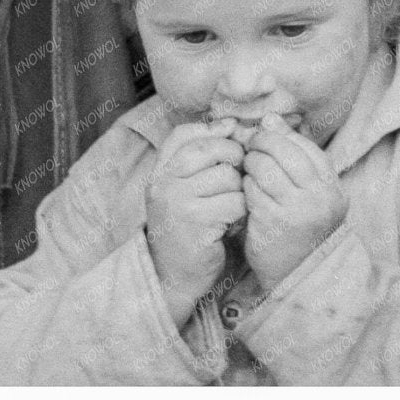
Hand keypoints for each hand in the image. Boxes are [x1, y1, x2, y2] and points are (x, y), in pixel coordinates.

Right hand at [144, 121, 247, 324]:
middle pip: (211, 150)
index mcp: (158, 171)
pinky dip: (241, 211)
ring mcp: (179, 202)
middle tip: (237, 177)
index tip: (230, 141)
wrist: (172, 276)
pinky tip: (233, 221)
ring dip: (239, 189)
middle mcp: (163, 183)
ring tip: (232, 203)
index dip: (212, 132)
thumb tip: (232, 123)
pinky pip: (235, 202)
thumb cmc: (184, 227)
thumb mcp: (181, 188)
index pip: (183, 134)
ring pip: (227, 176)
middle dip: (233, 159)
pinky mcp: (198, 223)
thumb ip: (200, 156)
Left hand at [240, 114, 348, 292]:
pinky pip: (251, 190)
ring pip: (263, 167)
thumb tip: (270, 118)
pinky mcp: (271, 223)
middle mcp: (318, 198)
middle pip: (282, 151)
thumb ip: (294, 155)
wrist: (299, 276)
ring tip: (250, 169)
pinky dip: (246, 186)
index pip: (303, 145)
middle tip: (252, 147)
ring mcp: (296, 211)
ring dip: (251, 164)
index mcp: (332, 187)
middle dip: (261, 143)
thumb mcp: (311, 192)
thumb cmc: (303, 226)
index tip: (266, 134)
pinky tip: (248, 191)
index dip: (279, 135)